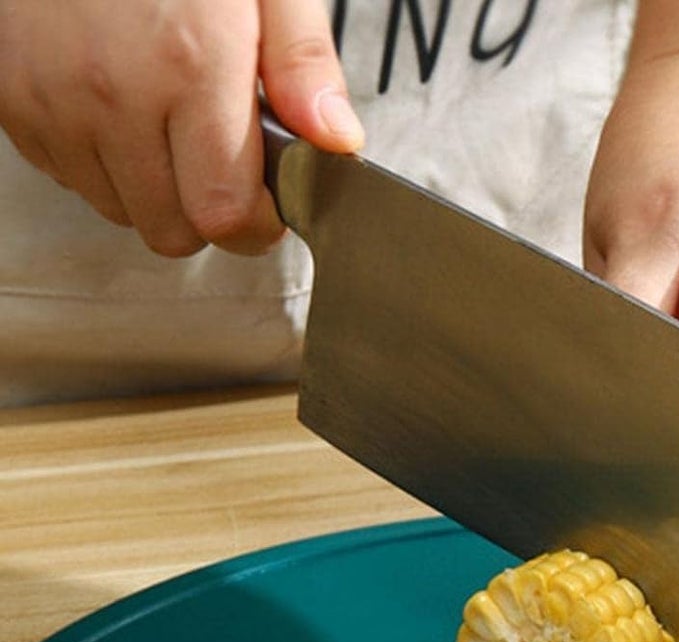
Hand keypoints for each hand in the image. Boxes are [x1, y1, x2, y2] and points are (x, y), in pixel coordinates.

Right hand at [0, 0, 362, 256]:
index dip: (258, 223)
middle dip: (206, 212)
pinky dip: (100, 160)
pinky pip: (68, 175)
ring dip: (152, 188)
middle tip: (221, 159)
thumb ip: (304, 63)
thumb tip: (337, 141)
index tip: (270, 199)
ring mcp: (54, 99)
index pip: (227, 216)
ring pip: (119, 210)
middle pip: (172, 231)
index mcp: (190, 65)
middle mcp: (115, 93)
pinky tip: (117, 105)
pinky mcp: (11, 97)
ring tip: (165, 119)